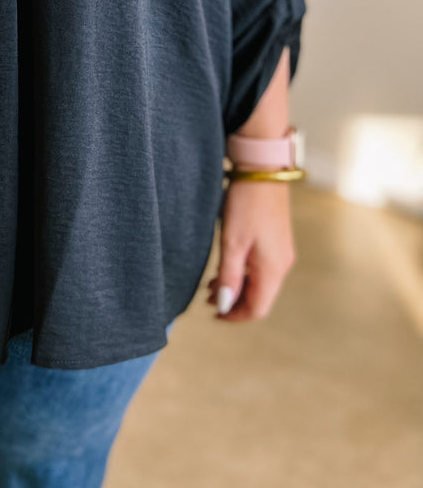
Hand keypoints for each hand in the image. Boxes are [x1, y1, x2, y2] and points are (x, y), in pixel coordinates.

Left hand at [206, 180, 296, 319]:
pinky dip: (243, 274)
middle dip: (234, 302)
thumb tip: (225, 305)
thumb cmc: (245, 205)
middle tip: (206, 299)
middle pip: (260, 298)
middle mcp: (282, 265)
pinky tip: (226, 268)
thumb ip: (229, 276)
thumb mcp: (232, 243)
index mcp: (273, 269)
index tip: (214, 314)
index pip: (258, 308)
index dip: (235, 315)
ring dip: (237, 288)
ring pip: (259, 283)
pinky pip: (261, 269)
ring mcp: (281, 253)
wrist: (262, 172)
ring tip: (210, 285)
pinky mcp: (277, 242)